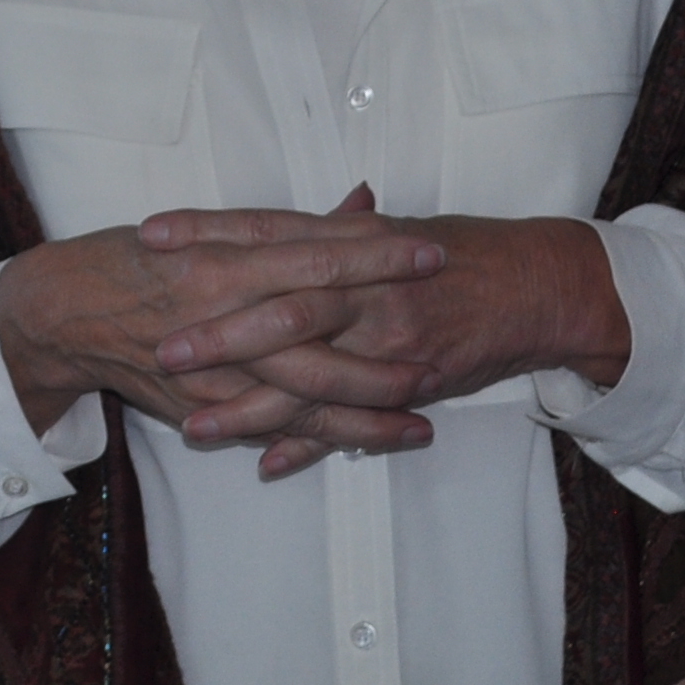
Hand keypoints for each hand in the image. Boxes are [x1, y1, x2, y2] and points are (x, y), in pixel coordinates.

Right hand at [0, 198, 444, 458]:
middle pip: (315, 335)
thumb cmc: (140, 258)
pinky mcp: (202, 407)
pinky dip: (319, 438)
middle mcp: (219, 316)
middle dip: (382, 346)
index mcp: (223, 259)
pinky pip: (270, 427)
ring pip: (300, 395)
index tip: (430, 252)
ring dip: (364, 407)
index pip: (313, 255)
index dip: (374, 256)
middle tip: (441, 353)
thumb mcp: (212, 228)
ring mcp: (211, 370)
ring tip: (424, 413)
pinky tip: (368, 441)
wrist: (63, 313)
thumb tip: (366, 204)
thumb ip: (294, 224)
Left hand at [144, 206, 630, 477]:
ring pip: (308, 373)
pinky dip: (311, 445)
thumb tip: (283, 220)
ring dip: (247, 404)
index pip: (266, 230)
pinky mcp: (411, 379)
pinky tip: (266, 465)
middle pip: (280, 303)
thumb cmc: (456, 252)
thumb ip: (331, 232)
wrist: (535, 286)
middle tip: (158, 344)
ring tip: (191, 426)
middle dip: (217, 329)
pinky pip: (353, 420)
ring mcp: (388, 335)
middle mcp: (366, 284)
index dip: (207, 232)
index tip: (150, 236)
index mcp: (351, 239)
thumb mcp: (388, 233)